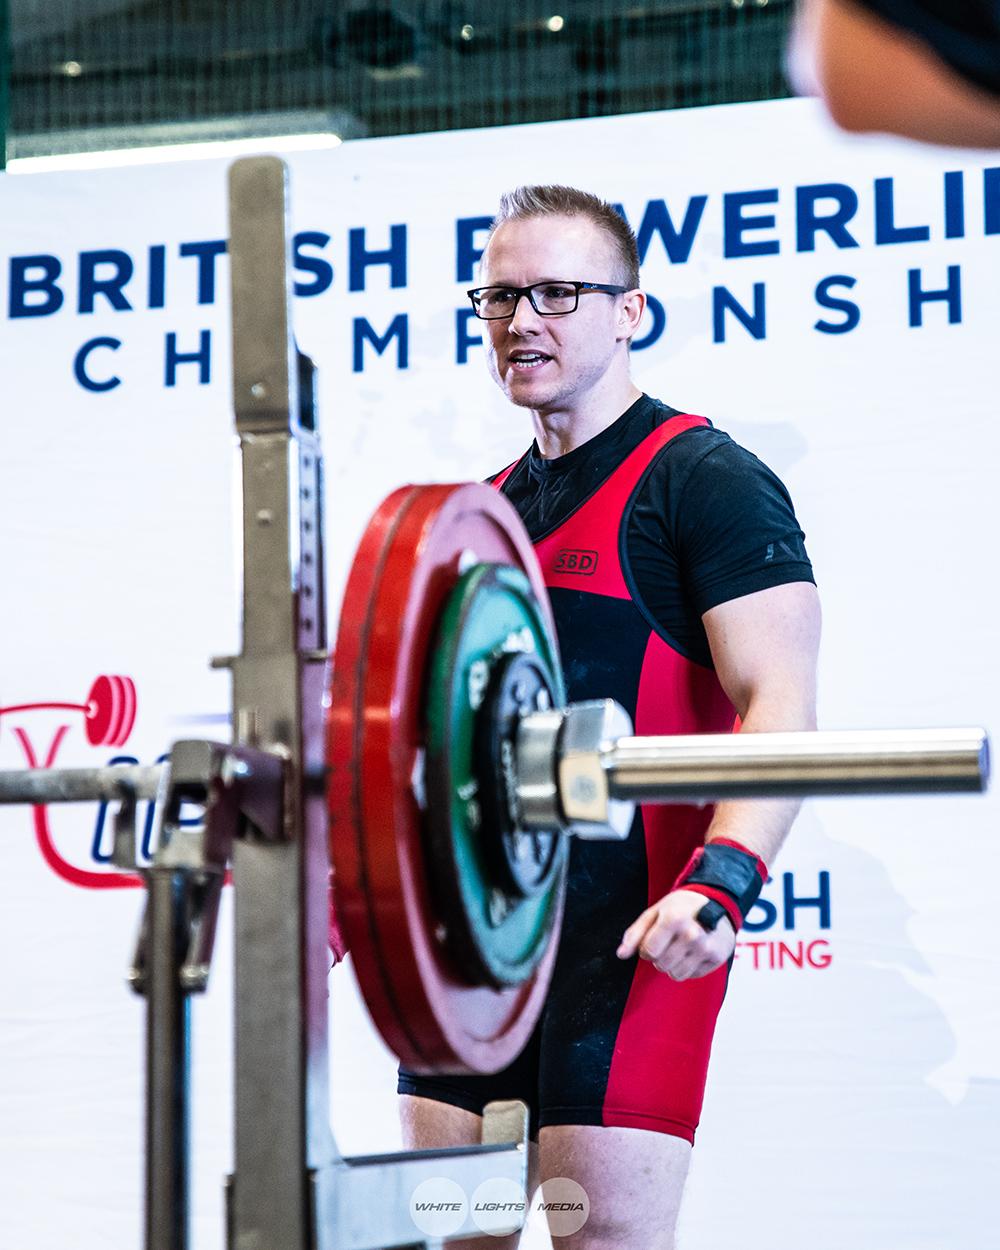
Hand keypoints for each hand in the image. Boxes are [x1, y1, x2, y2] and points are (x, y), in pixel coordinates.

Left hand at [616, 889, 735, 979]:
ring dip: (672, 964)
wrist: (717, 902)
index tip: (654, 938)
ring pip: (676, 974)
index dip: (646, 948)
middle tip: (669, 940)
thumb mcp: (654, 912)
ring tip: (680, 947)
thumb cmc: (680, 907)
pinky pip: (691, 975)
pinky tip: (692, 951)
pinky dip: (688, 966)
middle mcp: (693, 934)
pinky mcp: (717, 958)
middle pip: (661, 964)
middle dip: (659, 956)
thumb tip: (621, 954)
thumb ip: (635, 933)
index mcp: (674, 919)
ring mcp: (707, 948)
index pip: (649, 951)